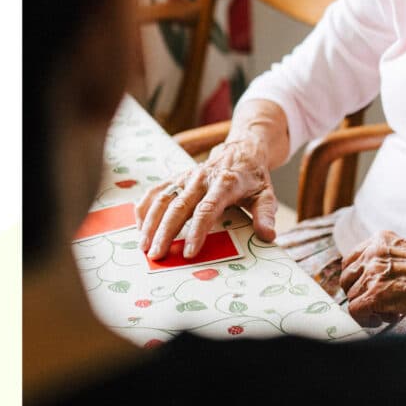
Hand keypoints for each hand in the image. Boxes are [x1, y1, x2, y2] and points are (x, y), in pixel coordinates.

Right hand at [135, 137, 278, 259]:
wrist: (241, 150)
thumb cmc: (253, 179)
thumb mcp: (266, 195)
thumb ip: (266, 215)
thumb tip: (267, 235)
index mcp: (225, 184)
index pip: (207, 210)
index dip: (197, 231)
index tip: (189, 252)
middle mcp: (202, 178)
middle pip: (179, 206)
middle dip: (165, 232)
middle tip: (156, 255)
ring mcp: (187, 177)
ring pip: (163, 198)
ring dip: (150, 222)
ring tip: (143, 246)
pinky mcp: (177, 177)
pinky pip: (156, 191)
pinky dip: (145, 207)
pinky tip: (138, 226)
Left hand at [338, 230, 405, 325]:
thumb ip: (388, 260)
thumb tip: (372, 278)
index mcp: (381, 240)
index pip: (351, 260)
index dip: (357, 279)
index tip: (367, 289)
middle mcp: (373, 253)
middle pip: (347, 279)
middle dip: (359, 294)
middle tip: (379, 304)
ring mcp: (373, 273)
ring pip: (351, 297)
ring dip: (368, 308)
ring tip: (391, 311)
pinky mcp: (376, 294)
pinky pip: (356, 311)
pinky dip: (368, 320)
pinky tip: (389, 318)